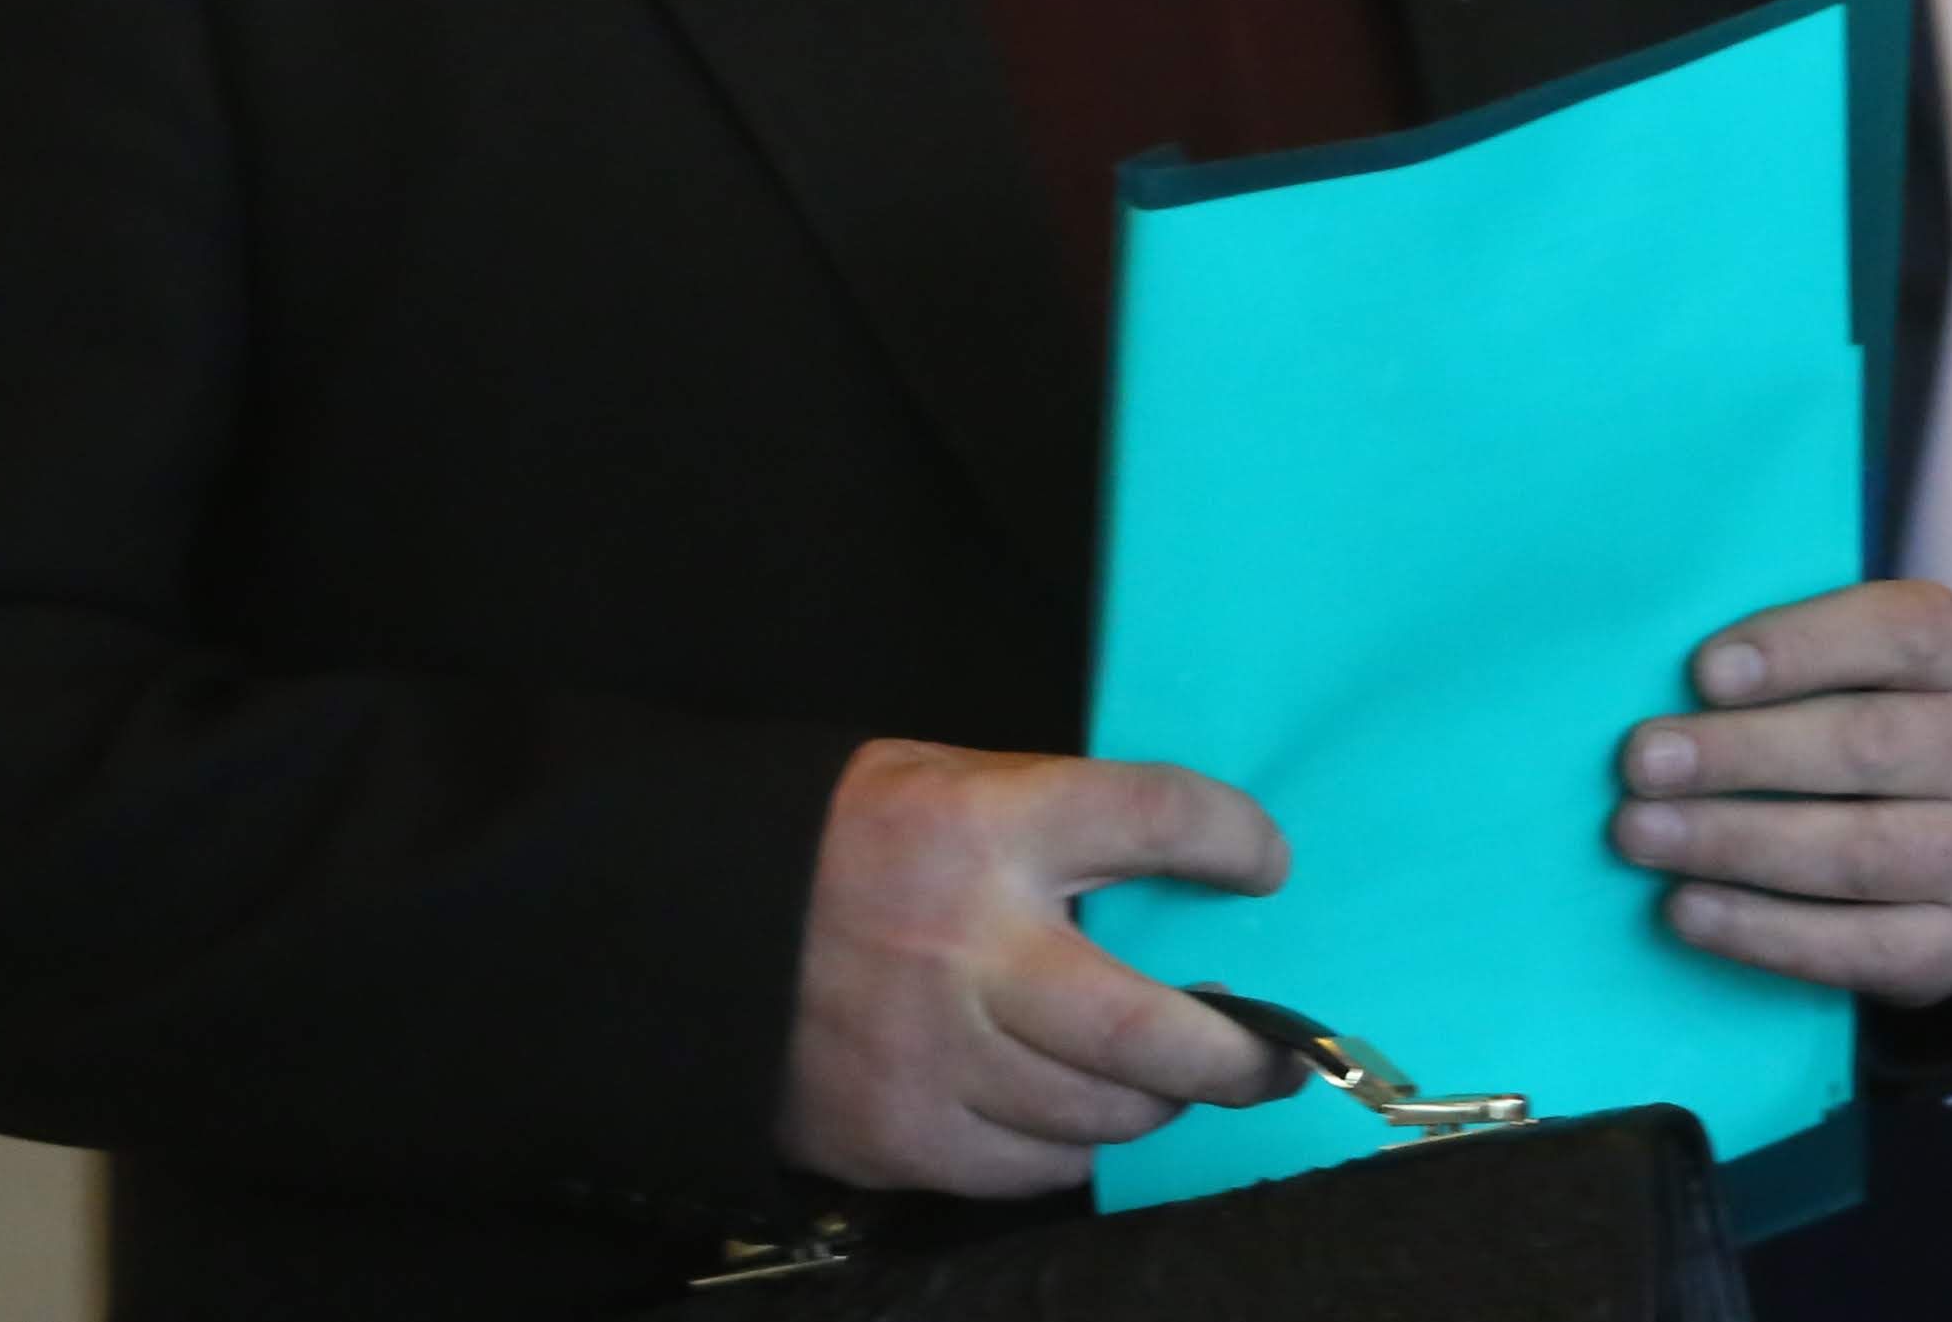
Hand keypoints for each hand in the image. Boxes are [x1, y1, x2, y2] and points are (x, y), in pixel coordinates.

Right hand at [775, 739, 1299, 1198]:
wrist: (676, 921)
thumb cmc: (836, 840)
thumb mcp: (945, 782)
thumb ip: (1053, 825)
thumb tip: (1176, 880)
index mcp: (988, 826)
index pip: (1155, 817)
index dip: (1232, 839)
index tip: (1267, 863)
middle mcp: (971, 947)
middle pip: (1148, 1026)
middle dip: (1236, 1054)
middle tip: (1275, 1056)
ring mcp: (935, 1057)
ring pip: (1100, 1114)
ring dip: (1155, 1102)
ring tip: (1173, 1082)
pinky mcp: (899, 1138)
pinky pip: (1030, 1170)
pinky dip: (1070, 1147)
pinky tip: (1074, 1116)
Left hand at [1607, 580, 1951, 1006]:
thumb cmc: (1875, 719)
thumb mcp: (1865, 663)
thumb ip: (1791, 657)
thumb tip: (1668, 677)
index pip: (1903, 633)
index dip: (1802, 648)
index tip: (1702, 672)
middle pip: (1868, 746)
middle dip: (1741, 754)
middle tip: (1641, 762)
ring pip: (1860, 852)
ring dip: (1736, 843)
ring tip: (1639, 833)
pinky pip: (1861, 946)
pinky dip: (1763, 931)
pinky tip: (1685, 908)